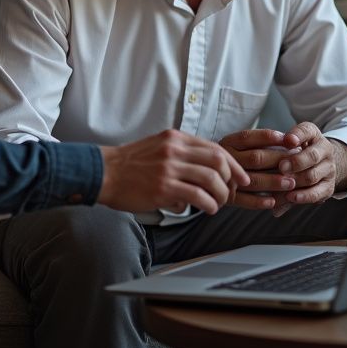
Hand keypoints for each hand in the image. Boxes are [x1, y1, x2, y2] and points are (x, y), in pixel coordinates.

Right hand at [98, 129, 249, 215]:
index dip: (233, 164)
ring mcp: (169, 168)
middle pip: (217, 161)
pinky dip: (209, 204)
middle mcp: (174, 149)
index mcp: (175, 138)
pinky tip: (208, 209)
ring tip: (218, 204)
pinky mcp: (164, 187)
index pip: (215, 147)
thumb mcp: (158, 146)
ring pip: (211, 179)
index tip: (241, 177)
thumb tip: (205, 167)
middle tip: (232, 192)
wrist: (105, 172)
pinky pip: (197, 196)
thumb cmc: (131, 164)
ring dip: (221, 194)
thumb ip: (181, 152)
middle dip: (231, 179)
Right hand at [219, 128, 301, 213]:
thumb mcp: (228, 145)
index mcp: (226, 143)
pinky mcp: (225, 197)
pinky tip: (273, 201)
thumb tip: (283, 140)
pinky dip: (260, 201)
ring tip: (291, 182)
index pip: (248, 137)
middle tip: (297, 162)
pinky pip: (244, 201)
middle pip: (255, 158)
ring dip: (274, 181)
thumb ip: (249, 143)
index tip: (287, 139)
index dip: (268, 137)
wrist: (194, 173)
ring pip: (253, 180)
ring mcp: (224, 179)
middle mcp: (225, 160)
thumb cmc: (219, 159)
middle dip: (279, 160)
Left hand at [273, 122, 346, 205]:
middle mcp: (325, 150)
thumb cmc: (298, 149)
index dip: (298, 135)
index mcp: (313, 134)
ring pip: (313, 176)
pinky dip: (303, 196)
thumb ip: (281, 142)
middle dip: (296, 162)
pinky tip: (290, 197)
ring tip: (281, 185)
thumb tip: (263, 145)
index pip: (307, 131)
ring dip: (296, 181)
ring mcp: (329, 169)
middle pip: (312, 156)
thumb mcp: (292, 140)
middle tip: (281, 167)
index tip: (287, 140)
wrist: (321, 163)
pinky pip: (317, 193)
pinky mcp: (329, 187)